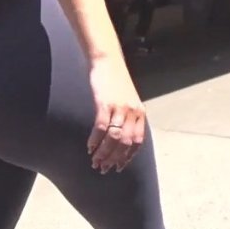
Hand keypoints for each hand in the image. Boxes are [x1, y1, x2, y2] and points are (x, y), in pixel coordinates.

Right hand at [87, 55, 145, 173]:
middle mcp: (132, 112)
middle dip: (114, 158)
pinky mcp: (104, 103)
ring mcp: (119, 108)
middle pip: (125, 143)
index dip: (127, 156)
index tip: (119, 166)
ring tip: (95, 161)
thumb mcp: (128, 99)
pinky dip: (95, 140)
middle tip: (104, 168)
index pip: (137, 142)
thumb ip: (127, 116)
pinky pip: (100, 127)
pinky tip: (89, 146)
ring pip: (113, 138)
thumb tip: (121, 136)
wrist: (107, 60)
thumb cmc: (115, 80)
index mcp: (140, 113)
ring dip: (103, 153)